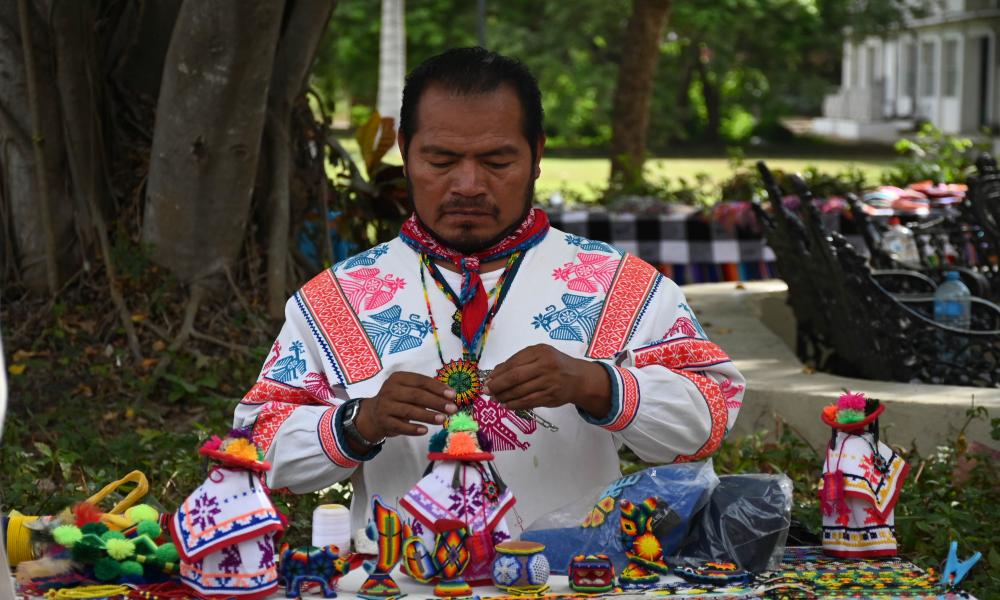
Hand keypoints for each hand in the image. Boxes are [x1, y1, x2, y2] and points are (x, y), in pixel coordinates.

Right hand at [356, 372, 457, 439]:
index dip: (438, 388)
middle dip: (436, 402)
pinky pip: (400, 426)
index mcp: (398, 378)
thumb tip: (450, 397)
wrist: (374, 414)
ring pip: (409, 411)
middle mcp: (390, 390)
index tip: (453, 395)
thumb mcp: (409, 390)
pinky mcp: (383, 421)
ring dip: (428, 416)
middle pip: (417, 395)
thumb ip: (427, 392)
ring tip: (443, 420)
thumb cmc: (399, 400)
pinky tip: (425, 430)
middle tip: (452, 409)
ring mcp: (385, 406)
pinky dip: (413, 429)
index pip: (421, 381)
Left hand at [483, 344, 610, 417]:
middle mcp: (545, 365)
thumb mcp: (539, 355)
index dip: (498, 372)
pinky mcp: (550, 396)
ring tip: (495, 399)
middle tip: (487, 391)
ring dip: (505, 397)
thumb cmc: (555, 364)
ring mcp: (549, 382)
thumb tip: (495, 372)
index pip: (514, 362)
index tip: (488, 379)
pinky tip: (507, 405)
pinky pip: (528, 402)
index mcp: (540, 352)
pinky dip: (515, 404)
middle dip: (498, 385)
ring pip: (520, 391)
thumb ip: (519, 361)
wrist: (579, 378)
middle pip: (515, 377)